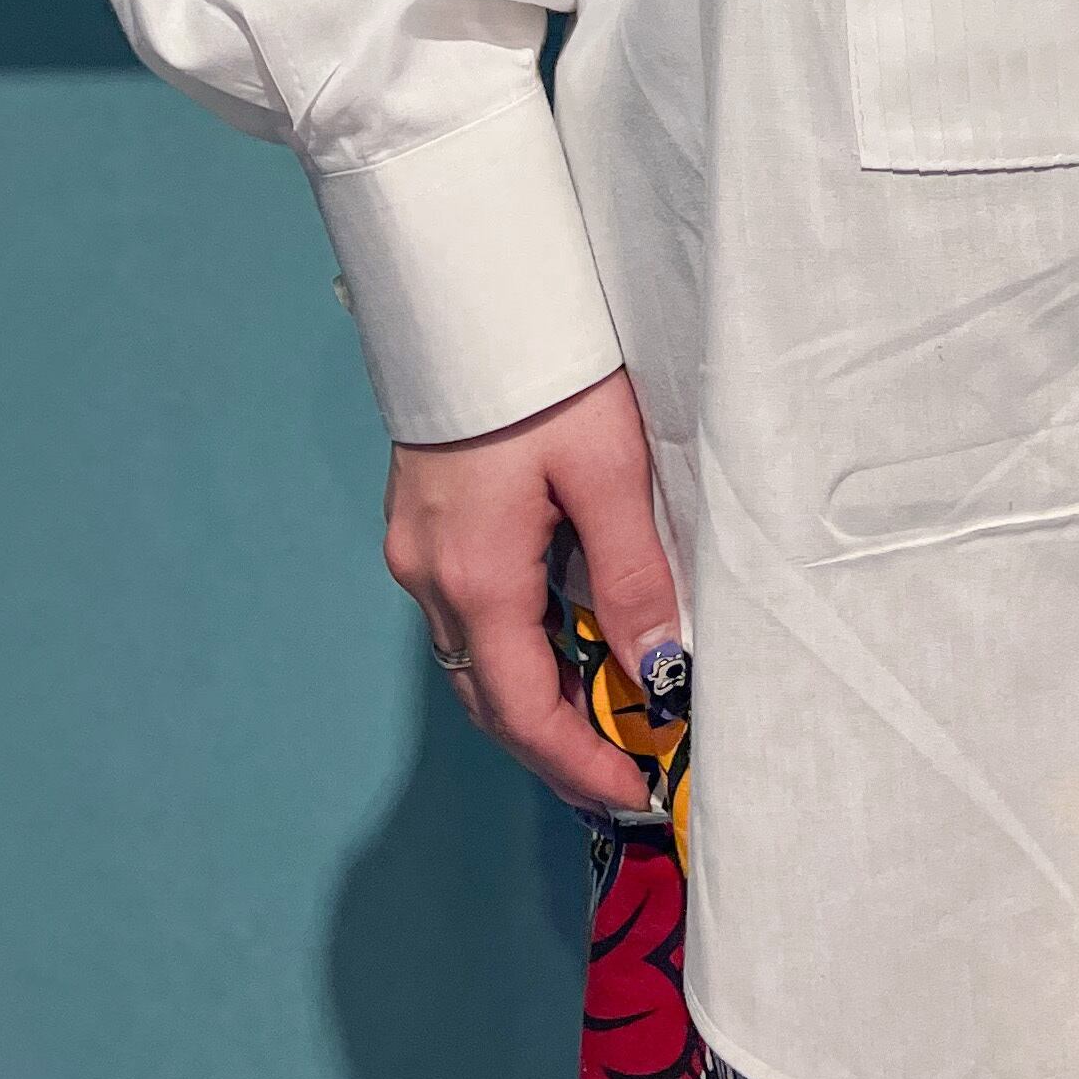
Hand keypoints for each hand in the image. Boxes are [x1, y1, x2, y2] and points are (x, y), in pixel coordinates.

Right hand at [382, 362, 680, 816]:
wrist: (470, 287)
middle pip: (491, 697)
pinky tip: (569, 641)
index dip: (578, 764)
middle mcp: (430, 575)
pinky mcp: (424, 521)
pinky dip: (519, 647)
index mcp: (474, 576)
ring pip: (476, 657)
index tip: (636, 791)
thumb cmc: (545, 370)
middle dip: (558, 744)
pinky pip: (470, 613)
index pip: (523, 712)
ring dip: (539, 698)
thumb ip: (633, 578)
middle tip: (631, 767)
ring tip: (612, 715)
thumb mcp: (608, 471)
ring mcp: (418, 549)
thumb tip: (660, 672)